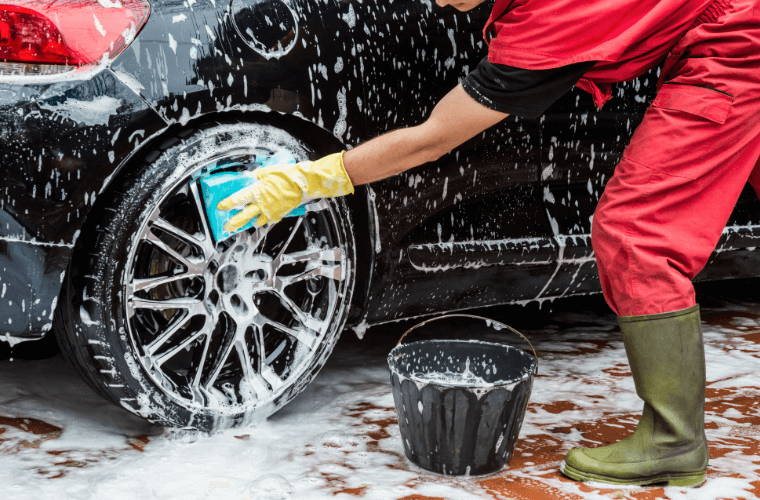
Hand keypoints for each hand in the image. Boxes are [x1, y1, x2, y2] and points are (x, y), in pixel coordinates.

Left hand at [217, 152, 353, 231]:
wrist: (304, 183)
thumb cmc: (288, 175)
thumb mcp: (269, 171)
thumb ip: (258, 176)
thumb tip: (252, 177)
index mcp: (257, 191)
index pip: (238, 198)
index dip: (228, 203)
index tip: (221, 207)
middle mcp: (263, 203)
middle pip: (245, 215)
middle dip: (235, 222)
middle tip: (227, 226)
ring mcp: (272, 210)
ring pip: (258, 220)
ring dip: (252, 221)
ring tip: (247, 222)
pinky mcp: (280, 213)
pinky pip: (270, 219)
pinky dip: (266, 219)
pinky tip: (264, 218)